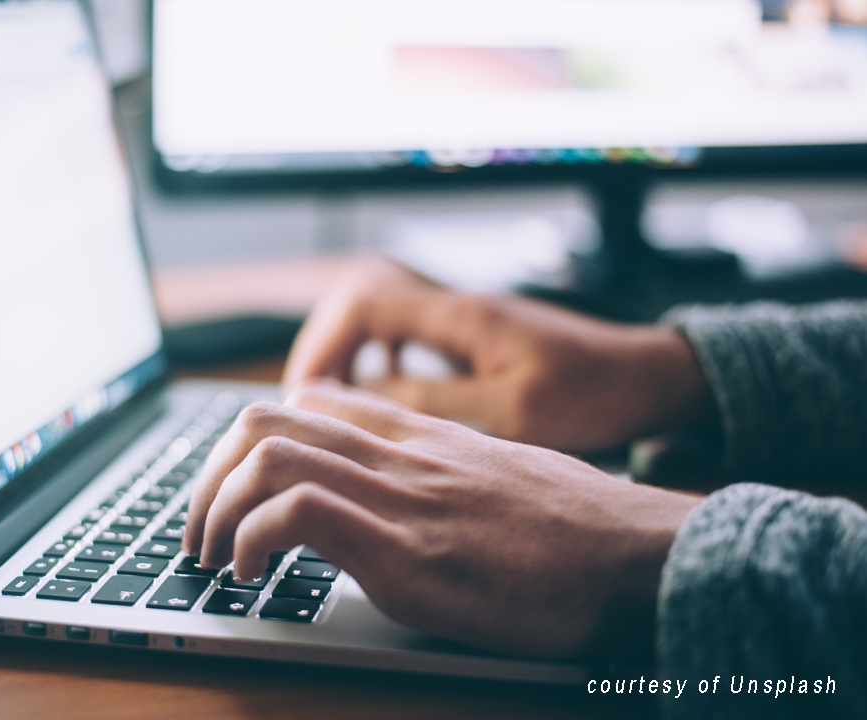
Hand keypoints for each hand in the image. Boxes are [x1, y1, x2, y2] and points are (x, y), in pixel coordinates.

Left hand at [183, 380, 700, 659]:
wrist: (644, 556)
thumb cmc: (581, 529)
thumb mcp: (501, 478)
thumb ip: (441, 473)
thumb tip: (399, 499)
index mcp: (422, 435)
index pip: (310, 401)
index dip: (251, 441)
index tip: (236, 490)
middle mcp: (402, 453)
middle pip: (266, 418)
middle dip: (209, 475)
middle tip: (201, 529)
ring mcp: (402, 497)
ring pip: (267, 454)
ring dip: (214, 508)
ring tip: (213, 557)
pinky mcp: (408, 552)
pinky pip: (298, 513)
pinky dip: (252, 539)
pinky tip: (252, 575)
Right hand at [283, 258, 714, 451]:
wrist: (647, 377)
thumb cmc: (594, 393)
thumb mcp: (513, 411)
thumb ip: (435, 402)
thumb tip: (365, 399)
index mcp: (460, 315)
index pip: (363, 303)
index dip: (322, 345)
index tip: (307, 394)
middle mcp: (455, 307)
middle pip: (359, 301)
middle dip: (324, 348)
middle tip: (309, 402)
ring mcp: (463, 319)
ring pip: (379, 317)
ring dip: (349, 353)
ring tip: (334, 402)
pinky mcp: (473, 337)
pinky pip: (405, 335)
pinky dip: (380, 360)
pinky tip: (384, 395)